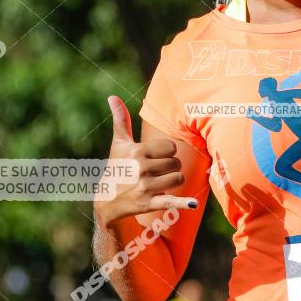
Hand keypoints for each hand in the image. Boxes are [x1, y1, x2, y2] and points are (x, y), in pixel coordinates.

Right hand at [93, 95, 195, 230]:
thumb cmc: (117, 167)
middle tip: (157, 172)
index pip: (171, 147)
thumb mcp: (119, 144)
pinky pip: (171, 201)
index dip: (167, 152)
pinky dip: (182, 203)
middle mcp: (141, 168)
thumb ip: (120, 120)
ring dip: (174, 181)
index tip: (156, 157)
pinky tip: (192, 204)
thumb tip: (112, 96)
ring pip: (179, 179)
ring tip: (161, 183)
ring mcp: (145, 187)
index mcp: (137, 152)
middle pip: (176, 163)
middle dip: (171, 167)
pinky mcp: (149, 204)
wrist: (107, 200)